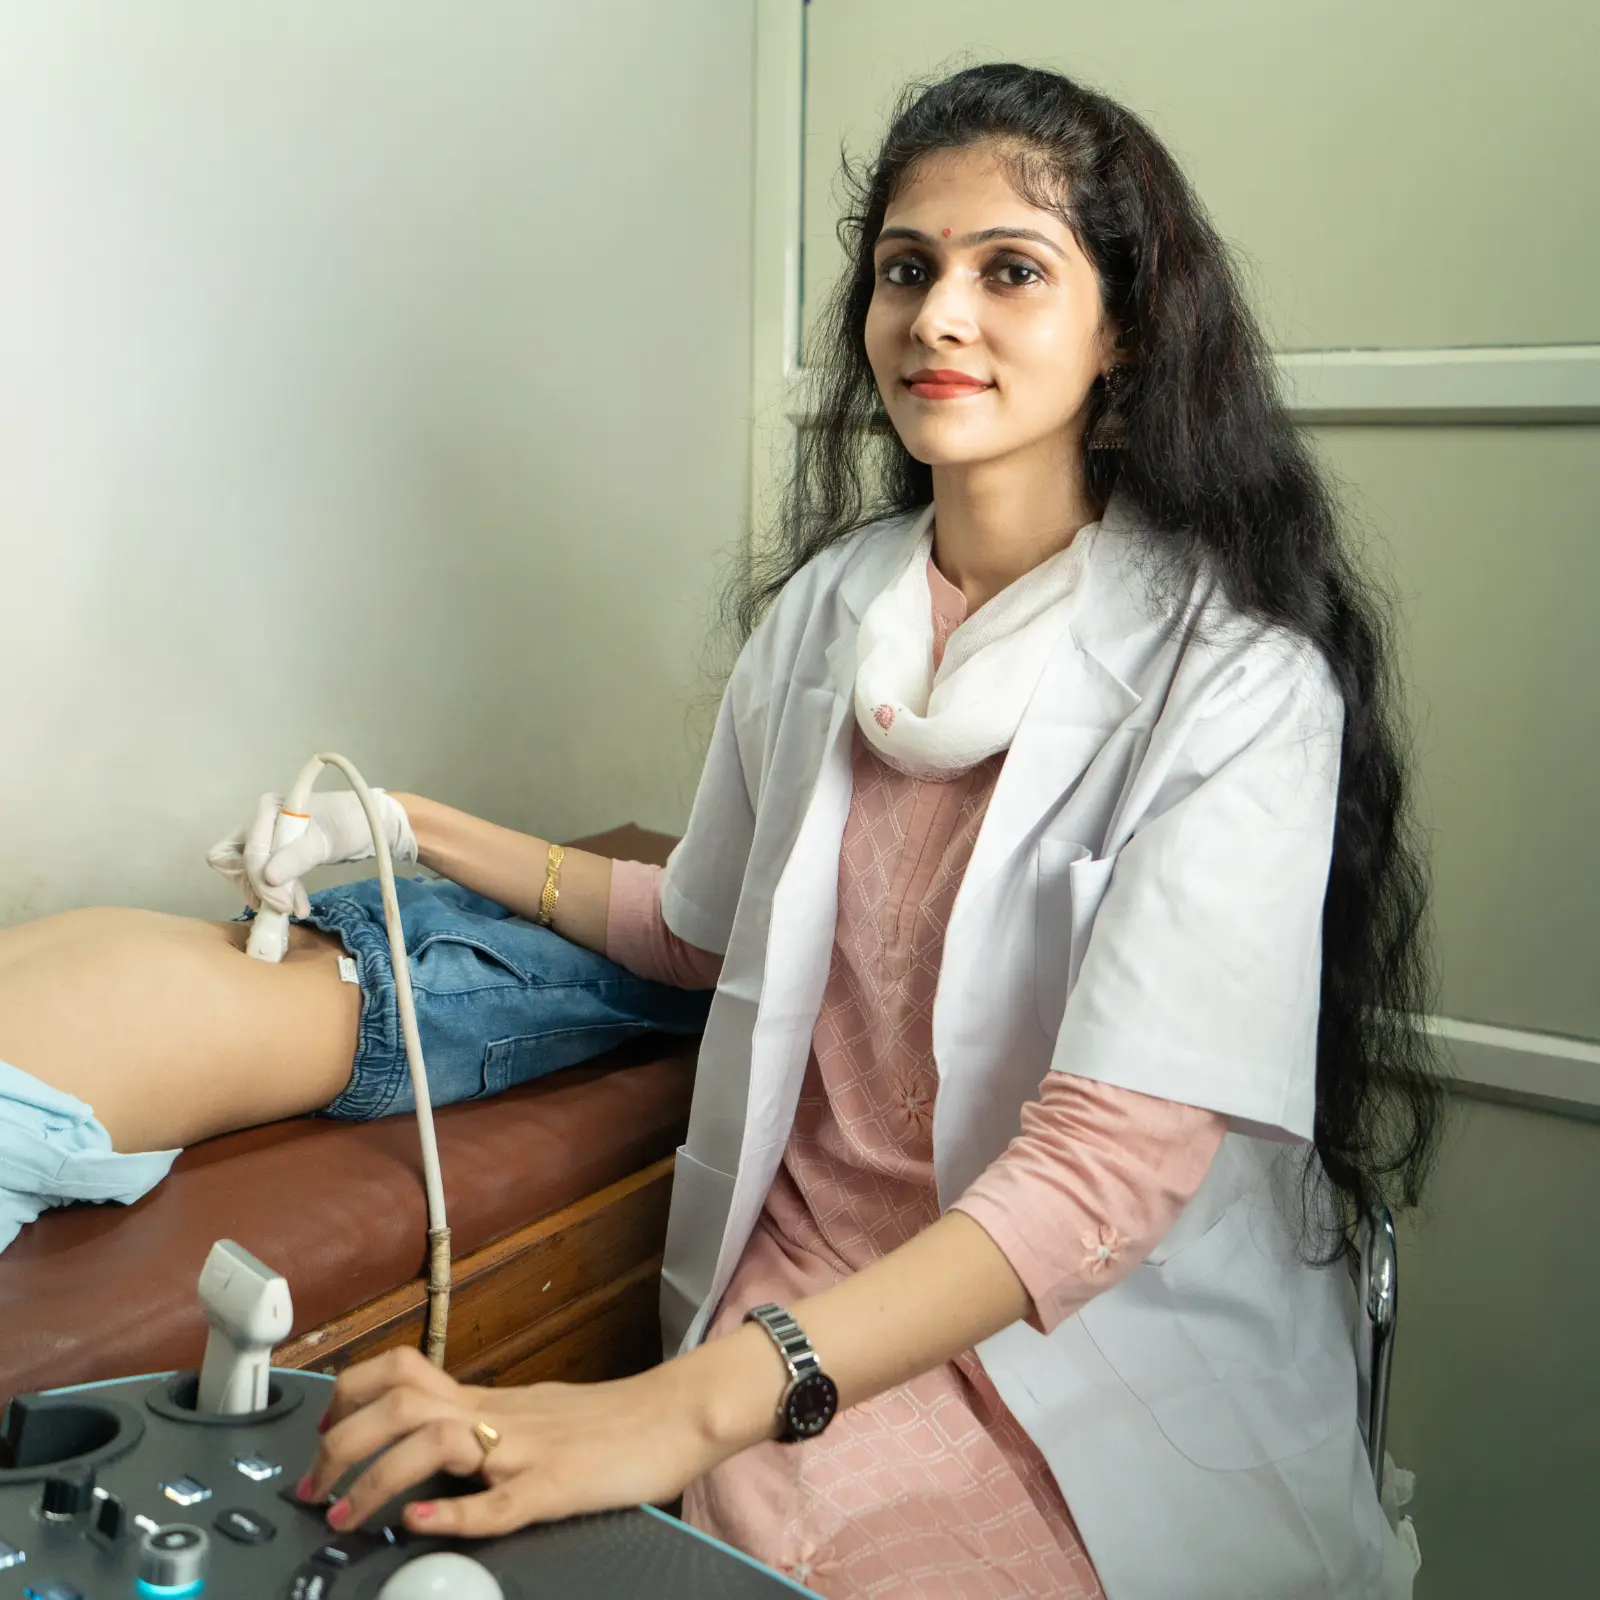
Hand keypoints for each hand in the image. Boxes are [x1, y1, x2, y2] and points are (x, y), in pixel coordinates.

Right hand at [207, 789, 416, 916]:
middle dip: (256, 887)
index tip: (281, 902)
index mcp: (268, 809)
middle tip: (284, 905)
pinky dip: (278, 894)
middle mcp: (260, 822)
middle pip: (234, 861)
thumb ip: (298, 856)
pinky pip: (266, 878)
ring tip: (295, 907)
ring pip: (247, 873)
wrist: (372, 824)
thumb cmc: (352, 822)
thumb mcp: (328, 840)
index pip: (248, 851)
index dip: (259, 879)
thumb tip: (268, 878)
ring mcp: (266, 839)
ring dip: (268, 894)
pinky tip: (298, 906)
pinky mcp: (277, 855)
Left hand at [297, 1347, 730, 1538]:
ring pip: (437, 1439)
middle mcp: (499, 1415)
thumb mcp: (534, 1413)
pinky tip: (419, 1523)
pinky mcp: (557, 1485)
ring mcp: (527, 1448)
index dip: (348, 1397)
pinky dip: (453, 1511)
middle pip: (402, 1399)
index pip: (401, 1372)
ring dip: (378, 1476)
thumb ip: (484, 1425)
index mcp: (490, 1399)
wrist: (676, 1414)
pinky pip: (500, 1500)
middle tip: (314, 1486)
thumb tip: (432, 1451)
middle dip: (342, 1441)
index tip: (322, 1435)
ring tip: (345, 1513)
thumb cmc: (611, 1420)